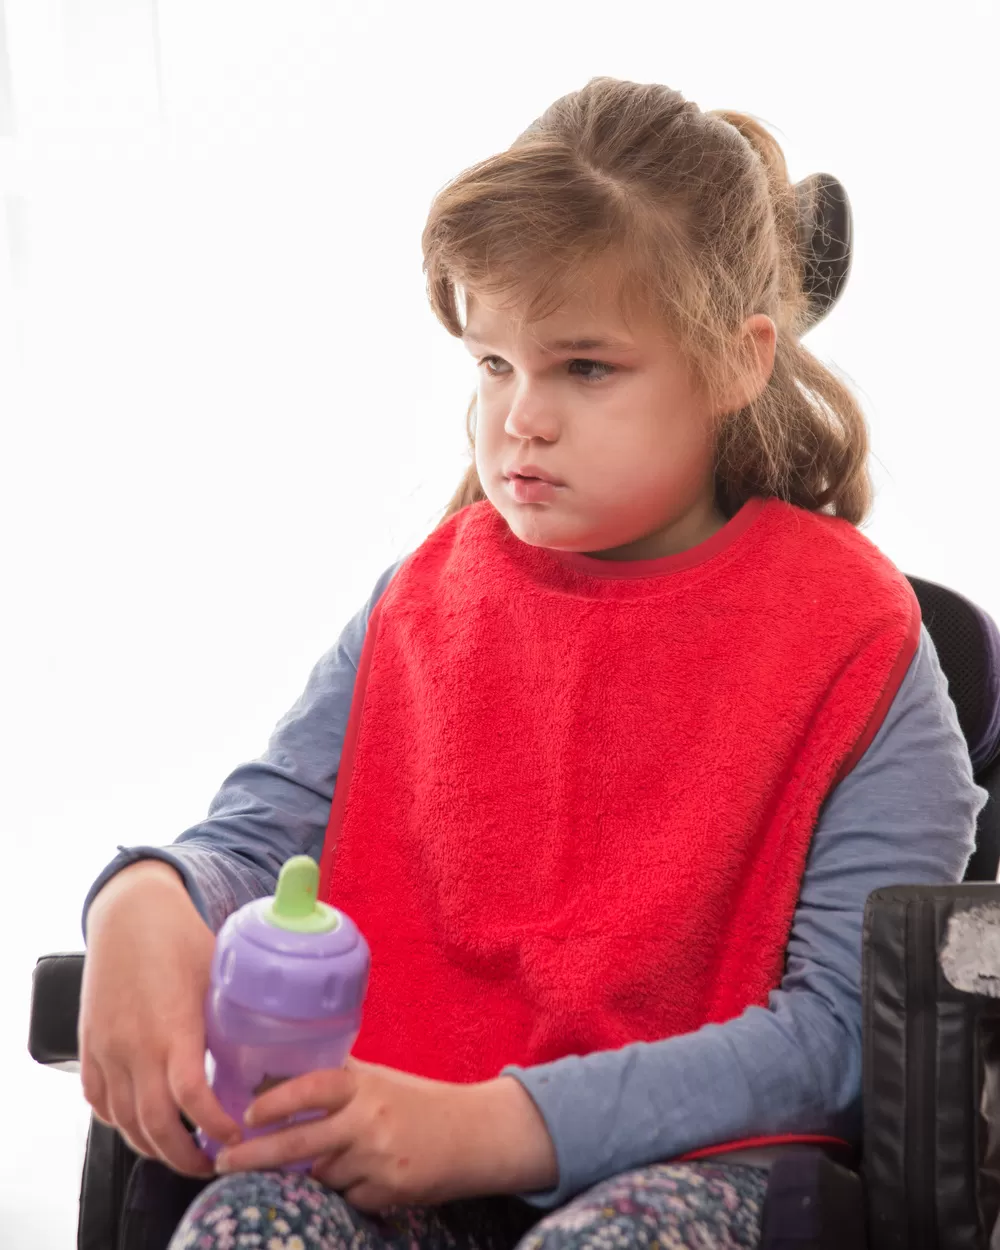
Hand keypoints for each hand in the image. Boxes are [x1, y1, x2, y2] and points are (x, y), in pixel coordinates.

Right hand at [79, 860, 241, 1175]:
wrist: (129, 911)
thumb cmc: (179, 934)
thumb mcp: (220, 966)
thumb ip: (242, 1004)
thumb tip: (290, 1023)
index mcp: (173, 1026)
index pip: (192, 1097)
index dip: (215, 1125)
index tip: (239, 1134)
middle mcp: (135, 1046)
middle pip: (155, 1126)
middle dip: (186, 1157)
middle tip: (214, 1163)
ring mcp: (107, 1050)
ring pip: (124, 1123)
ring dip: (154, 1147)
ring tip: (184, 1152)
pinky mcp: (89, 1047)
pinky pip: (99, 1102)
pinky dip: (121, 1124)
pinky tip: (144, 1125)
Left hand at [215, 1058, 557, 1209]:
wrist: (474, 1134)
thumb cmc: (421, 1101)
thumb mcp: (381, 1080)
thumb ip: (340, 1079)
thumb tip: (286, 1073)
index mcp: (364, 1086)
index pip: (309, 1089)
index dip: (274, 1103)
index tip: (245, 1116)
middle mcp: (367, 1120)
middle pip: (298, 1144)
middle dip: (254, 1155)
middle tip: (223, 1162)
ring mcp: (377, 1159)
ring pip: (321, 1176)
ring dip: (313, 1175)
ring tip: (322, 1164)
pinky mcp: (388, 1191)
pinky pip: (347, 1199)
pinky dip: (346, 1192)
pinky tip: (362, 1179)